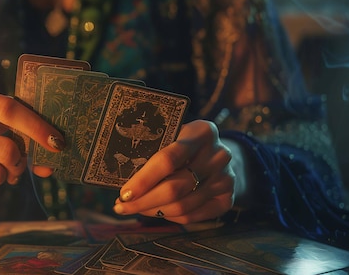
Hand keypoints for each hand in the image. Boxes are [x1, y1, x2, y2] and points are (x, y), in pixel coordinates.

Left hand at [113, 120, 234, 223]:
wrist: (220, 154)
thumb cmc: (186, 143)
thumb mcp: (174, 134)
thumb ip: (155, 148)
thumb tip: (122, 175)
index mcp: (201, 132)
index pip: (168, 160)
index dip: (143, 180)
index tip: (124, 193)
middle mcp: (218, 155)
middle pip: (174, 187)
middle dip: (142, 201)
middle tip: (122, 206)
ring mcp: (225, 178)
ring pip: (181, 206)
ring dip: (152, 211)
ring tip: (135, 208)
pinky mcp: (227, 199)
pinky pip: (191, 216)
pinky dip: (169, 217)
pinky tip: (155, 211)